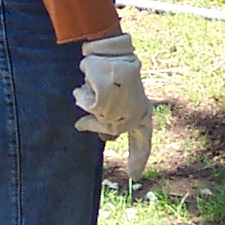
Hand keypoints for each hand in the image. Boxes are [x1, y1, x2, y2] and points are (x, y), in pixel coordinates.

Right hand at [75, 33, 152, 179]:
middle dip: (97, 123)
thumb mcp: (115, 96)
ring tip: (97, 83)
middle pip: (110, 131)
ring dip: (90, 104)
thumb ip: (106, 116)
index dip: (138, 157)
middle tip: (90, 116)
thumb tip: (81, 126)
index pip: (144, 139)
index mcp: (143, 111)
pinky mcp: (107, 99)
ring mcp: (122, 107)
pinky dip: (84, 95)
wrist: (109, 48)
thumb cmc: (113, 69)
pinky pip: (87, 106)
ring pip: (97, 119)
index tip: (134, 176)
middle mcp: (137, 112)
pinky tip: (90, 80)